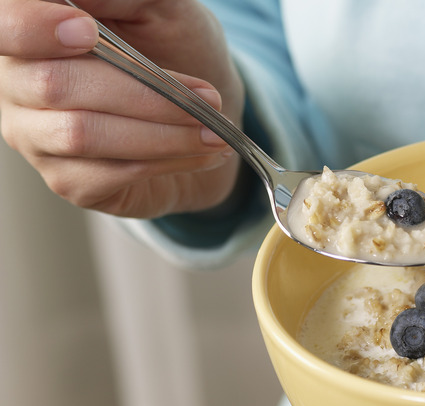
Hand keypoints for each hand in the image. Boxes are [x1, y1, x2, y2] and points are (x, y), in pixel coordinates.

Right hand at [0, 0, 244, 217]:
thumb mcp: (165, 10)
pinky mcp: (67, 180)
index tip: (87, 32)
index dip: (34, 28)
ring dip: (163, 134)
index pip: (6, 26)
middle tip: (207, 97)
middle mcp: (19, 83)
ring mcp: (37, 136)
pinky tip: (201, 153)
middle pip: (55, 85)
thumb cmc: (177, 50)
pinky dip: (167, 161)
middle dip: (143, 93)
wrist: (206, 112)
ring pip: (83, 134)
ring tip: (215, 131)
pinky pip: (108, 174)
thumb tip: (84, 1)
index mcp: (33, 30)